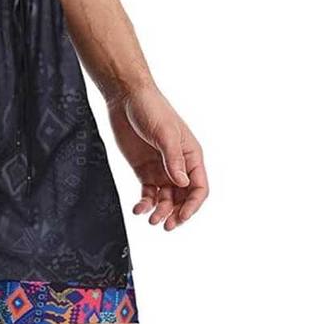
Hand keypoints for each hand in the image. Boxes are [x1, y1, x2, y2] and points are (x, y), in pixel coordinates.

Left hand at [107, 84, 208, 230]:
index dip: (192, 206)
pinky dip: (145, 203)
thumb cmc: (151, 109)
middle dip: (176, 213)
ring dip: (160, 211)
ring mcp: (161, 169)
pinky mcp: (144, 171)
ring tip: (151, 220)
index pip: (198, 187)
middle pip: (182, 198)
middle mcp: (179, 165)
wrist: (126, 98)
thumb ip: (173, 159)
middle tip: (165, 225)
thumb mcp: (165, 134)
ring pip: (165, 199)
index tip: (181, 218)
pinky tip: (139, 209)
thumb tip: (182, 183)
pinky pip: (148, 193)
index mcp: (191, 156)